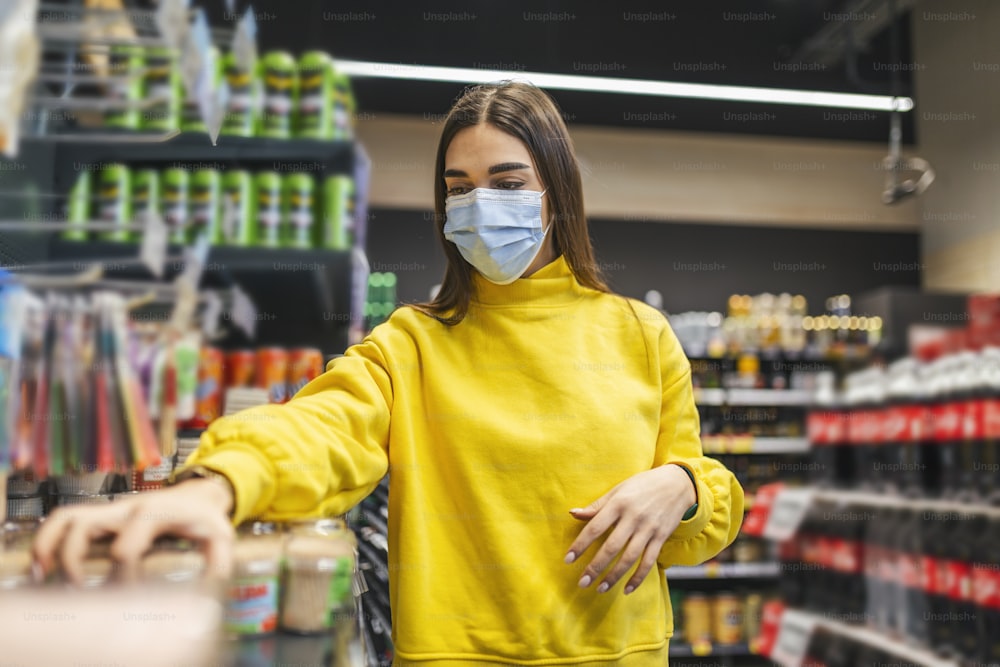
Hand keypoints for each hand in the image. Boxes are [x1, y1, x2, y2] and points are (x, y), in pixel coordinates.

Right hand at [32, 479, 234, 584]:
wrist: (198, 494)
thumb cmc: (204, 518)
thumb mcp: (219, 536)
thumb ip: (218, 561)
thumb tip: (209, 587)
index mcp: (154, 515)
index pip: (126, 545)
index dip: (122, 574)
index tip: (127, 595)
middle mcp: (126, 509)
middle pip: (84, 525)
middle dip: (73, 560)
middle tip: (78, 590)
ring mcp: (111, 510)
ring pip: (67, 517)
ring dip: (49, 546)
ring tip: (43, 576)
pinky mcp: (102, 514)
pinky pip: (65, 518)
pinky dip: (48, 539)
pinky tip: (44, 566)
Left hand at [565, 464, 695, 594]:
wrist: (677, 484)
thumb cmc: (642, 486)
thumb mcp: (618, 490)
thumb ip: (596, 506)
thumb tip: (573, 514)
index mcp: (618, 504)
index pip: (595, 527)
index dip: (580, 545)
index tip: (568, 560)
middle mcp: (633, 517)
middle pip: (611, 547)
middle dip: (595, 567)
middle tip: (582, 582)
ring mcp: (648, 529)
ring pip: (629, 557)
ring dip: (614, 576)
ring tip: (600, 588)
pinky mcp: (661, 537)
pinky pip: (649, 561)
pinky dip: (638, 577)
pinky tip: (627, 589)